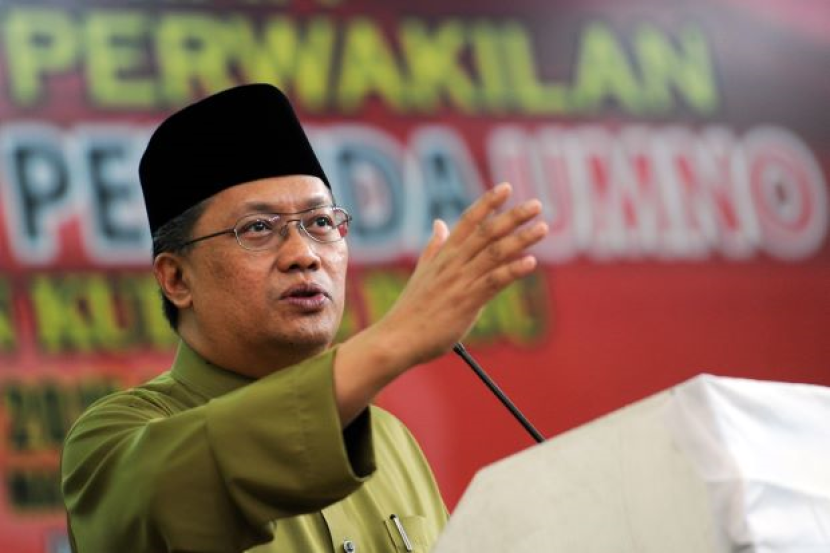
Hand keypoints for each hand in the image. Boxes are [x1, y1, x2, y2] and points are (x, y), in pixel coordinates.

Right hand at [375, 182, 547, 368]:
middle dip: (513, 216)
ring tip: (542, 228)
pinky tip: (531, 262)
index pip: (467, 221)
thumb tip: (439, 223)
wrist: (398, 338)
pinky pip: (494, 282)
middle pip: (487, 232)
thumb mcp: (422, 272)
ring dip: (520, 239)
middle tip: (536, 204)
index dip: (487, 203)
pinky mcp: (467, 302)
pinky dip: (513, 271)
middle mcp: (453, 263)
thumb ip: (434, 247)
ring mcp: (461, 281)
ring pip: (494, 253)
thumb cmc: (411, 310)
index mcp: (443, 255)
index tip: (505, 188)